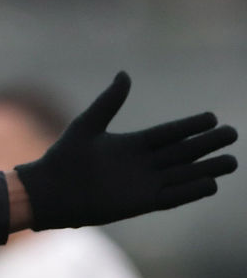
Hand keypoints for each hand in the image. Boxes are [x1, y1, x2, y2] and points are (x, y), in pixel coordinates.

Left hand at [15, 72, 237, 229]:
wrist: (50, 191)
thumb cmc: (64, 157)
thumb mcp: (88, 125)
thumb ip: (109, 102)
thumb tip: (124, 74)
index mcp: (132, 144)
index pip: (169, 133)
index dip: (190, 126)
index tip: (212, 117)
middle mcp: (143, 164)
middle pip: (182, 152)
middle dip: (207, 144)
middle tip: (232, 133)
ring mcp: (144, 184)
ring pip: (183, 174)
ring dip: (206, 168)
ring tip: (231, 161)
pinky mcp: (141, 203)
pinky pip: (172, 197)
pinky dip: (190, 191)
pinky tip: (211, 184)